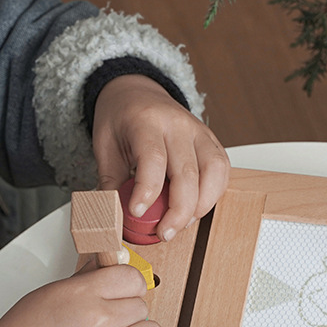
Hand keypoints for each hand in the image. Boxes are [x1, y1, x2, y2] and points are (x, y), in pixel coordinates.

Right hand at [0, 266, 163, 326]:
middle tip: (107, 326)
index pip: (131, 277)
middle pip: (141, 307)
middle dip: (126, 315)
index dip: (127, 287)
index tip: (121, 295)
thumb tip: (108, 266)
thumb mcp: (48, 295)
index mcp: (82, 294)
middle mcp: (100, 320)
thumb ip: (85, 281)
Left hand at [92, 74, 229, 240]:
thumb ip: (111, 183)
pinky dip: (213, 195)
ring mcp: (199, 132)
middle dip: (178, 211)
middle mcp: (177, 124)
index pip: (153, 158)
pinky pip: (221, 171)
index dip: (147, 190)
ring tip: (181, 224)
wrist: (136, 93)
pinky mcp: (211, 142)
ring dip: (201, 206)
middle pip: (187, 172)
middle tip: (164, 233)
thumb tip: (113, 218)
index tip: (137, 213)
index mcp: (146, 121)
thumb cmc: (121, 120)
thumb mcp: (104, 147)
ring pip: (213, 172)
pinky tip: (196, 209)